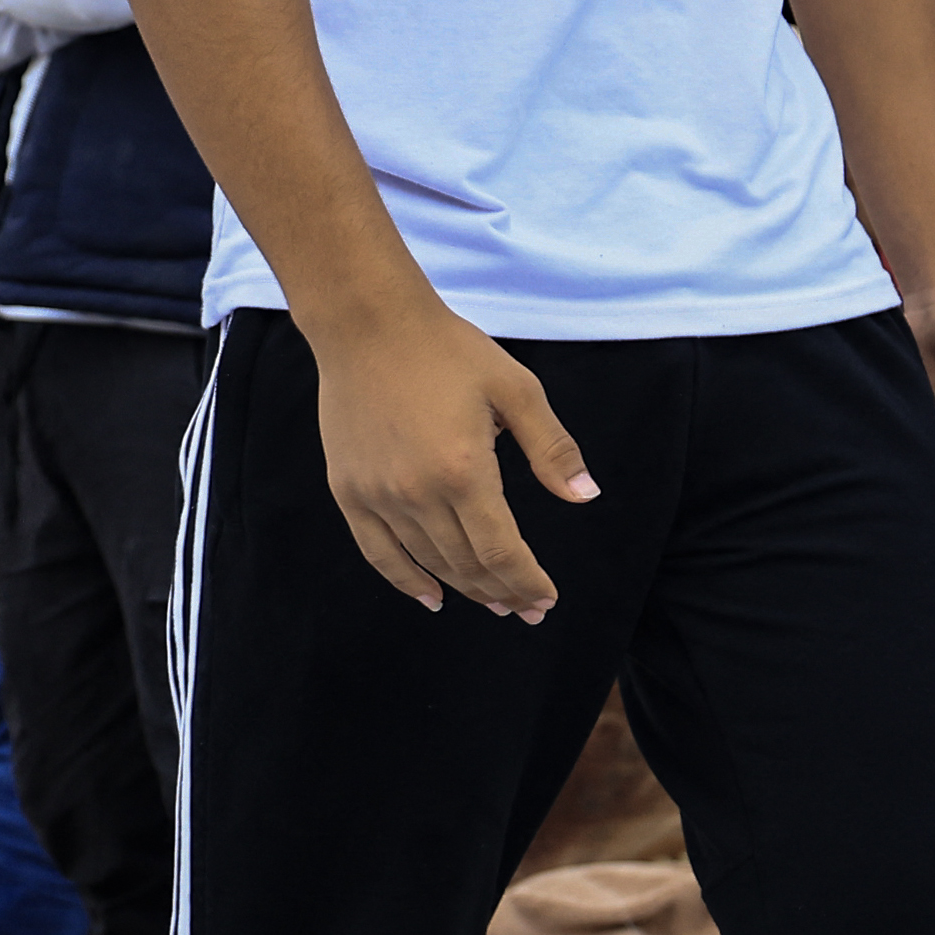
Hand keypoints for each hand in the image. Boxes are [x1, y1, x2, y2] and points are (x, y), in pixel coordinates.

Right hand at [313, 302, 600, 616]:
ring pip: (428, 563)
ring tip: (495, 603)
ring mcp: (376, 494)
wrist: (368, 325)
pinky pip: (379, 552)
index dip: (528, 581)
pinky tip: (432, 597)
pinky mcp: (348, 489)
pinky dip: (406, 580)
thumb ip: (552, 450)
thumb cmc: (449, 351)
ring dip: (465, 589)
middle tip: (529, 609)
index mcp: (464, 471)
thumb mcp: (517, 391)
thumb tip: (586, 496)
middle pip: (467, 565)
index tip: (547, 599)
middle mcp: (416, 492)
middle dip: (504, 592)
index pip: (502, 551)